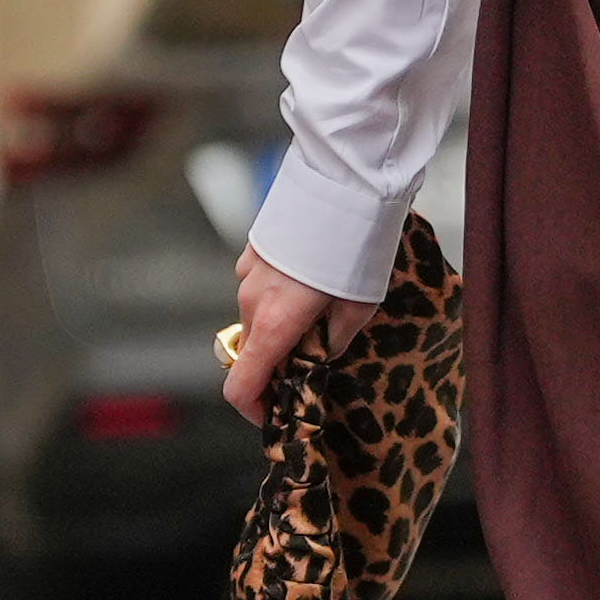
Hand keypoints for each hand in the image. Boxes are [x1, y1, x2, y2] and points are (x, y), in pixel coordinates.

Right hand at [221, 247, 369, 422]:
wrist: (344, 184)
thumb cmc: (356, 250)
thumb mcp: (358, 309)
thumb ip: (331, 342)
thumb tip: (319, 355)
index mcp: (273, 325)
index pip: (241, 386)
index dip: (255, 410)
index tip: (276, 415)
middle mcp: (249, 301)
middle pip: (253, 352)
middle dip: (279, 363)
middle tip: (318, 357)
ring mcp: (247, 273)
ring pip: (256, 318)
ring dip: (281, 327)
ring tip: (325, 309)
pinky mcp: (253, 251)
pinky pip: (259, 288)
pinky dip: (278, 298)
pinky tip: (312, 279)